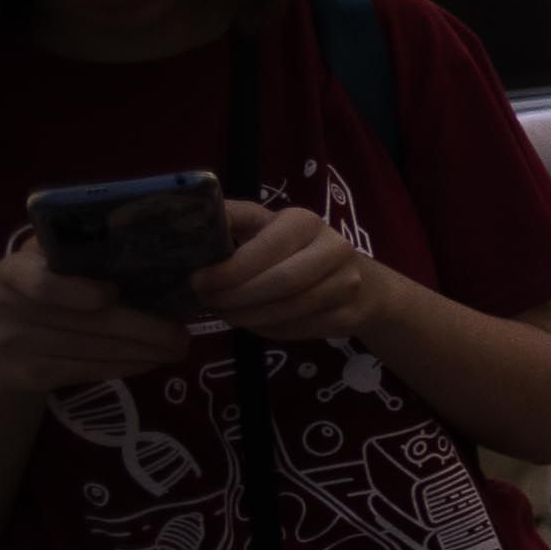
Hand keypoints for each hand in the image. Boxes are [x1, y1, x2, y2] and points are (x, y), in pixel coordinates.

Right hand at [0, 233, 190, 397]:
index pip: (43, 282)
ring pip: (92, 350)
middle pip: (84, 321)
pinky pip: (86, 371)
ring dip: (142, 351)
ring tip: (175, 349)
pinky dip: (125, 366)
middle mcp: (4, 306)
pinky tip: (149, 362)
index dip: (81, 292)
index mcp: (12, 270)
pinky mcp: (27, 375)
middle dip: (143, 328)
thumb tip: (159, 258)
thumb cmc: (40, 296)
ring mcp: (12, 344)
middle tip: (182, 333)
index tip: (114, 293)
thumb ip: (81, 256)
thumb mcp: (48, 266)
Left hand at [193, 201, 379, 345]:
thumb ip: (233, 222)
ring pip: (289, 309)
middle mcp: (334, 249)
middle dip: (236, 296)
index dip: (230, 268)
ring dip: (248, 316)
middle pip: (281, 281)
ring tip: (225, 313)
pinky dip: (267, 329)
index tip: (197, 280)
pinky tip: (252, 322)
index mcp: (305, 222)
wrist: (362, 282)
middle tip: (208, 302)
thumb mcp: (266, 227)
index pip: (267, 247)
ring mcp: (347, 284)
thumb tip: (188, 220)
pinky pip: (299, 328)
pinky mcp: (349, 316)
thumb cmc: (296, 250)